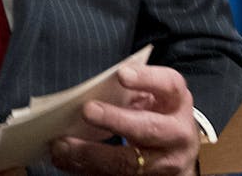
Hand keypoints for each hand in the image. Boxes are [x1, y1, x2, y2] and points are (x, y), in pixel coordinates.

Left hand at [49, 65, 199, 175]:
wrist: (179, 154)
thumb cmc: (158, 114)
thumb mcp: (153, 98)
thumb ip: (131, 91)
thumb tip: (89, 91)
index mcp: (177, 102)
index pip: (169, 85)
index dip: (146, 79)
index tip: (121, 74)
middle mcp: (176, 134)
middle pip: (149, 129)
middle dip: (116, 120)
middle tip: (87, 111)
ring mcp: (163, 163)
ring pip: (127, 163)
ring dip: (91, 154)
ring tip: (61, 145)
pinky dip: (85, 169)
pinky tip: (64, 160)